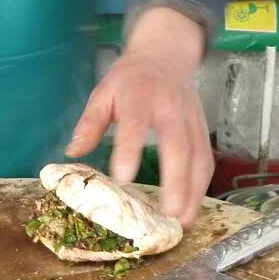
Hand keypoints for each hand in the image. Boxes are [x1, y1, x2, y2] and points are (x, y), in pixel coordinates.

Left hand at [65, 7, 212, 225]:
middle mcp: (171, 109)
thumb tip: (73, 152)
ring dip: (194, 193)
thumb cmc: (130, 78)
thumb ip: (90, 123)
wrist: (166, 55)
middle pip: (178, 146)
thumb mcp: (103, 92)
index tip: (123, 179)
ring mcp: (192, 121)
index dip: (130, 150)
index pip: (135, 124)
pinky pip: (206, 162)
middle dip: (176, 182)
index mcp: (141, 97)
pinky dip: (201, 188)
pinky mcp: (203, 131)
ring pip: (198, 158)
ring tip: (183, 224)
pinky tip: (192, 210)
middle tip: (169, 214)